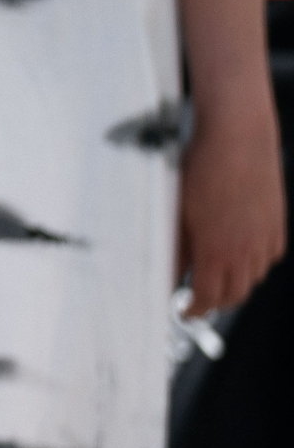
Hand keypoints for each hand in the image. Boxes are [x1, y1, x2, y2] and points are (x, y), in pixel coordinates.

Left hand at [177, 99, 286, 313]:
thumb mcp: (178, 212)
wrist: (237, 136)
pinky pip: (270, 256)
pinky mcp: (277, 223)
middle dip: (216, 302)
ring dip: (237, 282)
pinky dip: (256, 262)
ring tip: (219, 275)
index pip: (209, 298)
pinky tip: (243, 253)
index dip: (195, 310)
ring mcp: (265, 237)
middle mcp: (246, 250)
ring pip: (255, 277)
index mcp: (217, 251)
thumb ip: (176, 248)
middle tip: (200, 298)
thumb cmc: (204, 168)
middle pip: (235, 295)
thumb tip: (169, 272)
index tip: (185, 310)